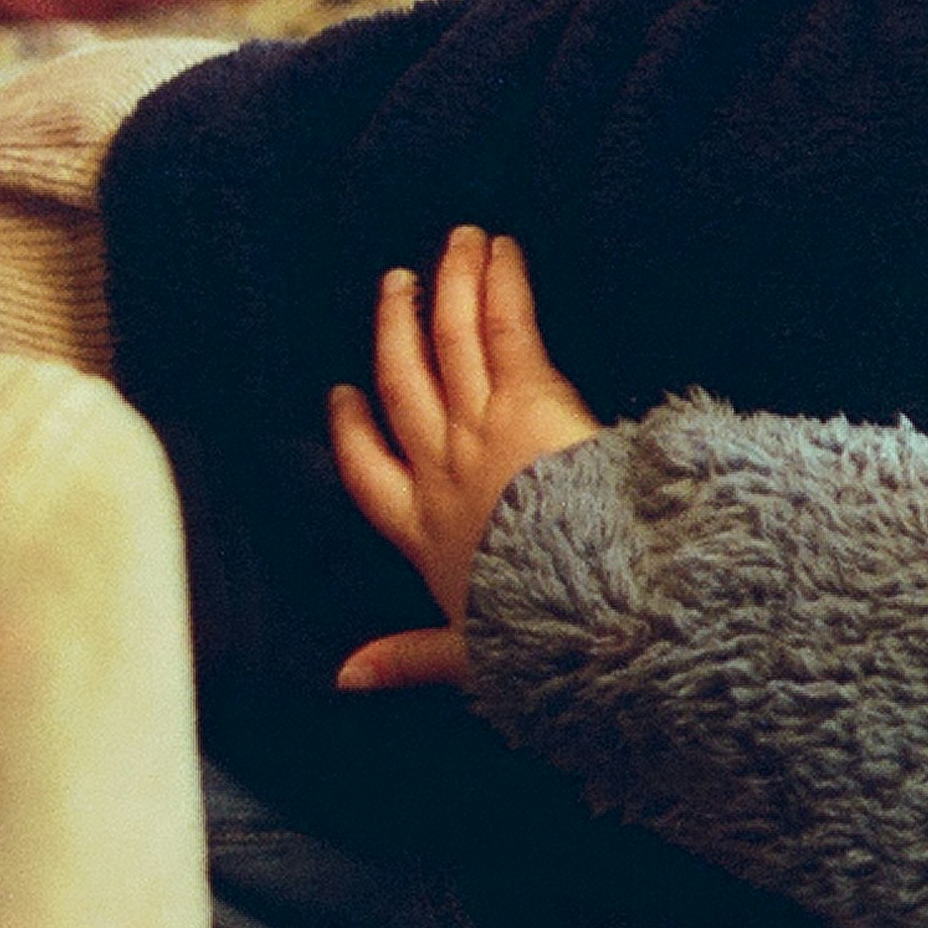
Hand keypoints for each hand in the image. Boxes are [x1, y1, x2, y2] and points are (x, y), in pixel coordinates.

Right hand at [326, 225, 603, 673]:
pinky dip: (499, 286)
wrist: (584, 602)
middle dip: (396, 335)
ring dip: (445, 292)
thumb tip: (342, 681)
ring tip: (449, 246)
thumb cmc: (537, 632)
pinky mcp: (528, 400)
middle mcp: (444, 471)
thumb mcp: (468, 655)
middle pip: (405, 389)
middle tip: (393, 287)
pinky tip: (498, 250)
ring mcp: (482, 429)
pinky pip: (506, 329)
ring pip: (449, 346)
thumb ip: (408, 659)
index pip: (372, 473)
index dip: (352, 433)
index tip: (342, 397)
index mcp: (425, 533)